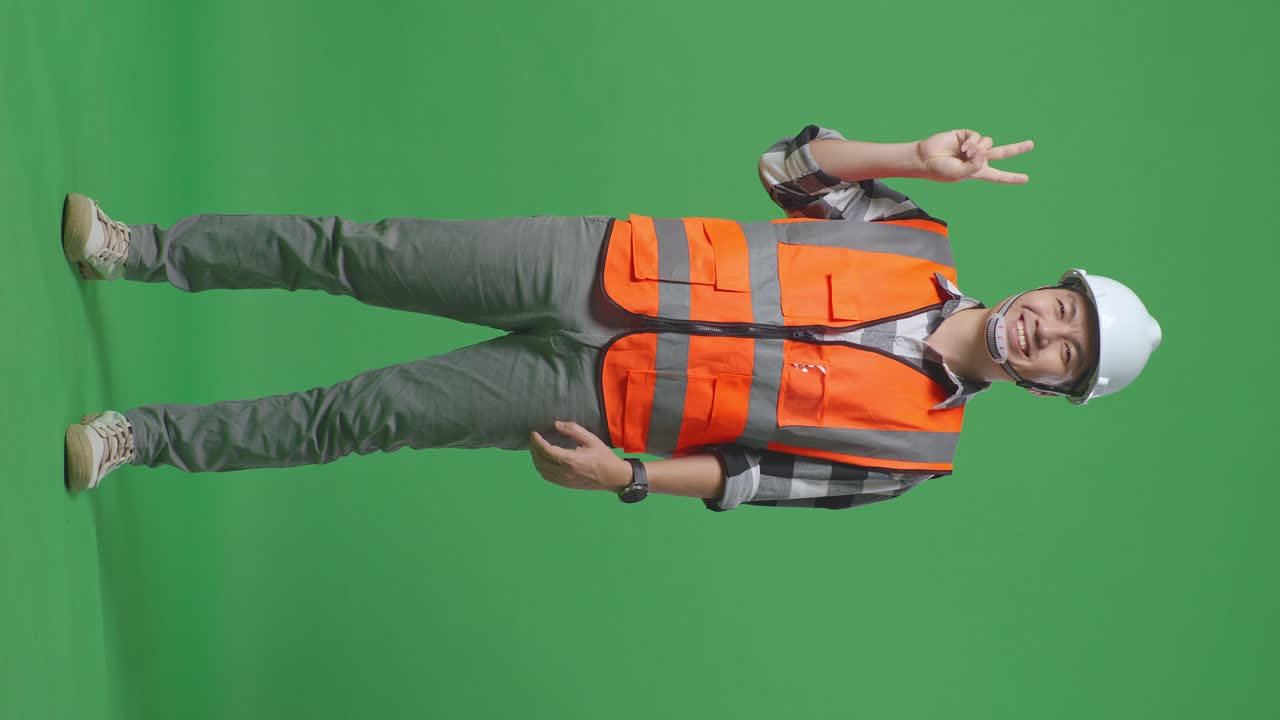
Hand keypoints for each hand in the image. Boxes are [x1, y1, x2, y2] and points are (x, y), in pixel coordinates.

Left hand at [528, 420, 631, 492]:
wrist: (613, 477)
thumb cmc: (603, 457)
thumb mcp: (591, 439)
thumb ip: (573, 430)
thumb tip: (556, 424)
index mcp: (570, 460)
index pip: (546, 450)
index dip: (537, 441)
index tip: (533, 433)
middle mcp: (564, 472)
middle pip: (540, 461)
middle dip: (534, 449)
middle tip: (533, 439)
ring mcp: (564, 480)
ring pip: (541, 470)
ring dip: (536, 459)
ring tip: (536, 448)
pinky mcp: (565, 485)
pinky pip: (547, 477)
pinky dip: (541, 468)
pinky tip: (543, 460)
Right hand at [914, 129, 1033, 183]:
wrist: (924, 158)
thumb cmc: (939, 170)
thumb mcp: (959, 175)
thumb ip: (975, 166)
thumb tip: (985, 151)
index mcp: (978, 172)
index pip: (998, 176)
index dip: (1011, 178)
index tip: (1026, 179)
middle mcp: (978, 158)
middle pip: (1002, 153)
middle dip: (1017, 149)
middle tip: (1031, 145)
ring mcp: (973, 146)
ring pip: (989, 143)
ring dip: (979, 148)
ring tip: (966, 153)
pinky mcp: (966, 135)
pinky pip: (978, 137)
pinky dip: (972, 142)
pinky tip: (963, 147)